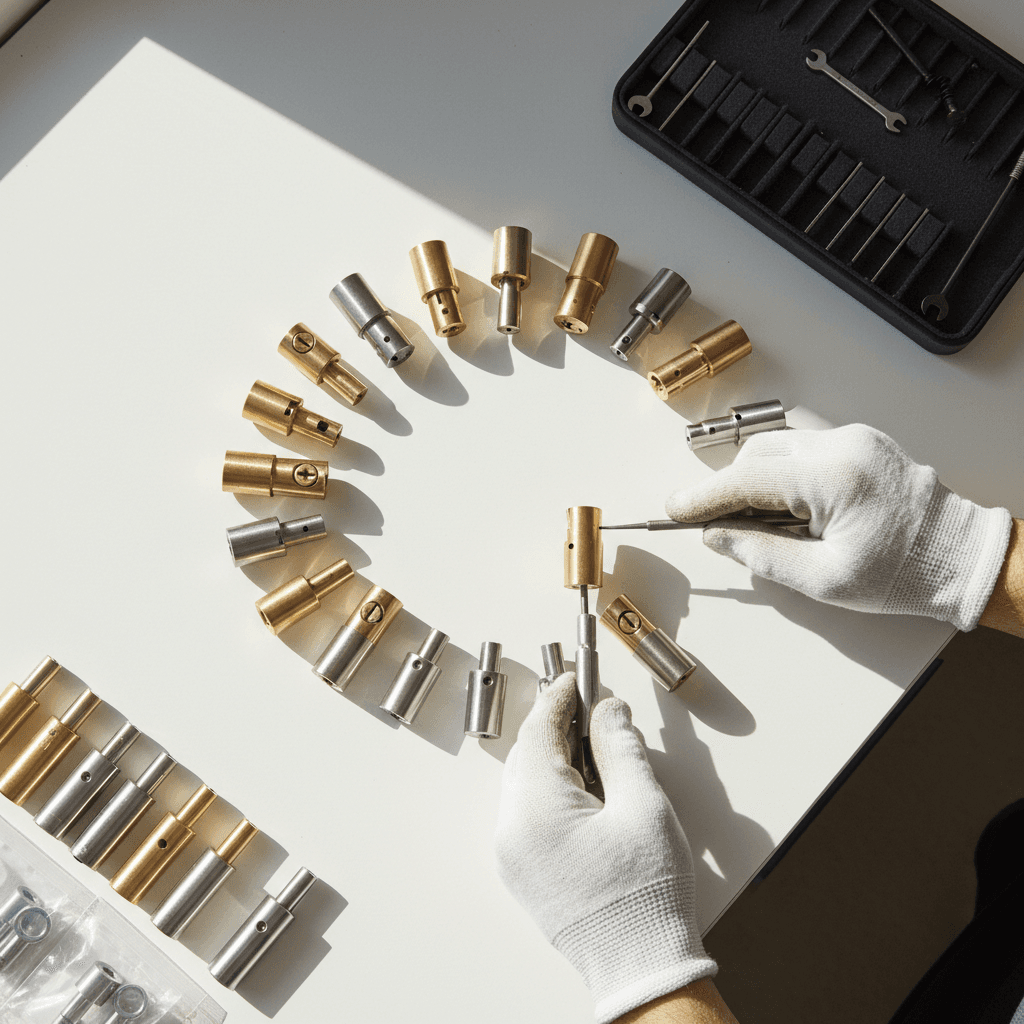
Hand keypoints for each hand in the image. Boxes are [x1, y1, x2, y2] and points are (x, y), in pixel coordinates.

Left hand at [495, 674, 715, 1023]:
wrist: (637, 967)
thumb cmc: (645, 893)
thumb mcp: (642, 805)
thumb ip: (620, 747)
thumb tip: (607, 709)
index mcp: (536, 808)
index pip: (539, 731)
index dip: (559, 698)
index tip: (576, 679)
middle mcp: (511, 829)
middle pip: (526, 755)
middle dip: (556, 727)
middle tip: (591, 711)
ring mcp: (510, 853)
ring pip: (524, 782)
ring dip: (552, 759)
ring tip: (593, 752)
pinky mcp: (519, 870)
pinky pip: (525, 811)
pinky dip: (548, 790)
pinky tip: (582, 790)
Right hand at [666, 424, 1009, 630]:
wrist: (958, 558)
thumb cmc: (903, 573)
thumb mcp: (821, 578)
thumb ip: (759, 554)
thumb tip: (717, 536)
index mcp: (833, 478)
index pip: (746, 478)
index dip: (703, 497)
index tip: (676, 510)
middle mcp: (842, 446)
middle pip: (756, 455)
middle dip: (731, 491)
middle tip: (722, 530)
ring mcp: (852, 439)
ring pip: (775, 447)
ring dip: (758, 481)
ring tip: (770, 526)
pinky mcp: (858, 442)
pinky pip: (801, 447)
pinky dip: (783, 473)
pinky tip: (791, 508)